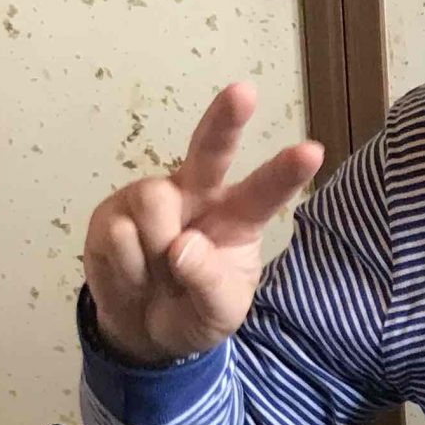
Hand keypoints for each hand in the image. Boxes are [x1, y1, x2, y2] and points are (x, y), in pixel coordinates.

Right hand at [82, 82, 323, 365]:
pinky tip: (133, 276)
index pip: (264, 193)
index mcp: (236, 218)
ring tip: (157, 276)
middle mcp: (196, 196)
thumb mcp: (219, 314)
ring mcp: (152, 199)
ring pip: (153, 201)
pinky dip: (127, 269)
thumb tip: (182, 248)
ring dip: (155, 249)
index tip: (312, 152)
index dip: (285, 173)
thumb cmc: (192, 311)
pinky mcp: (111, 212)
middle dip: (224, 121)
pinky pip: (119, 233)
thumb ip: (211, 286)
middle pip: (209, 150)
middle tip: (243, 93)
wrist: (142, 331)